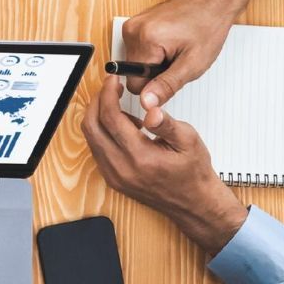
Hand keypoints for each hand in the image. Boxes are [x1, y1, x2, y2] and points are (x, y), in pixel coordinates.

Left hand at [81, 76, 247, 254]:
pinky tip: (122, 128)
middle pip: (92, 127)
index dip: (108, 94)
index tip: (112, 81)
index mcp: (140, 157)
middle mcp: (121, 169)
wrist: (193, 203)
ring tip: (122, 109)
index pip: (110, 118)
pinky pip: (97, 150)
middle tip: (110, 89)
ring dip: (99, 118)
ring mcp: (114, 176)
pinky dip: (103, 133)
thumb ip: (167, 123)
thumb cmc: (193, 172)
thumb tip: (152, 108)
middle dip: (97, 102)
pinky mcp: (113, 179)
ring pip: (91, 139)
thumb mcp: (188, 140)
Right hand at [120, 0, 256, 110]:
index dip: (156, 85)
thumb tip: (146, 103)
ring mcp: (131, 26)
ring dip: (155, 63)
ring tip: (174, 49)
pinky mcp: (134, 25)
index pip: (135, 85)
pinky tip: (169, 43)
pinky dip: (153, 53)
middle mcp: (133, 30)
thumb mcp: (193, 64)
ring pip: (135, 64)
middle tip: (176, 59)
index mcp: (146, 39)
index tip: (173, 70)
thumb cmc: (208, 25)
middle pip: (134, 74)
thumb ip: (167, 86)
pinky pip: (137, 52)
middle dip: (155, 73)